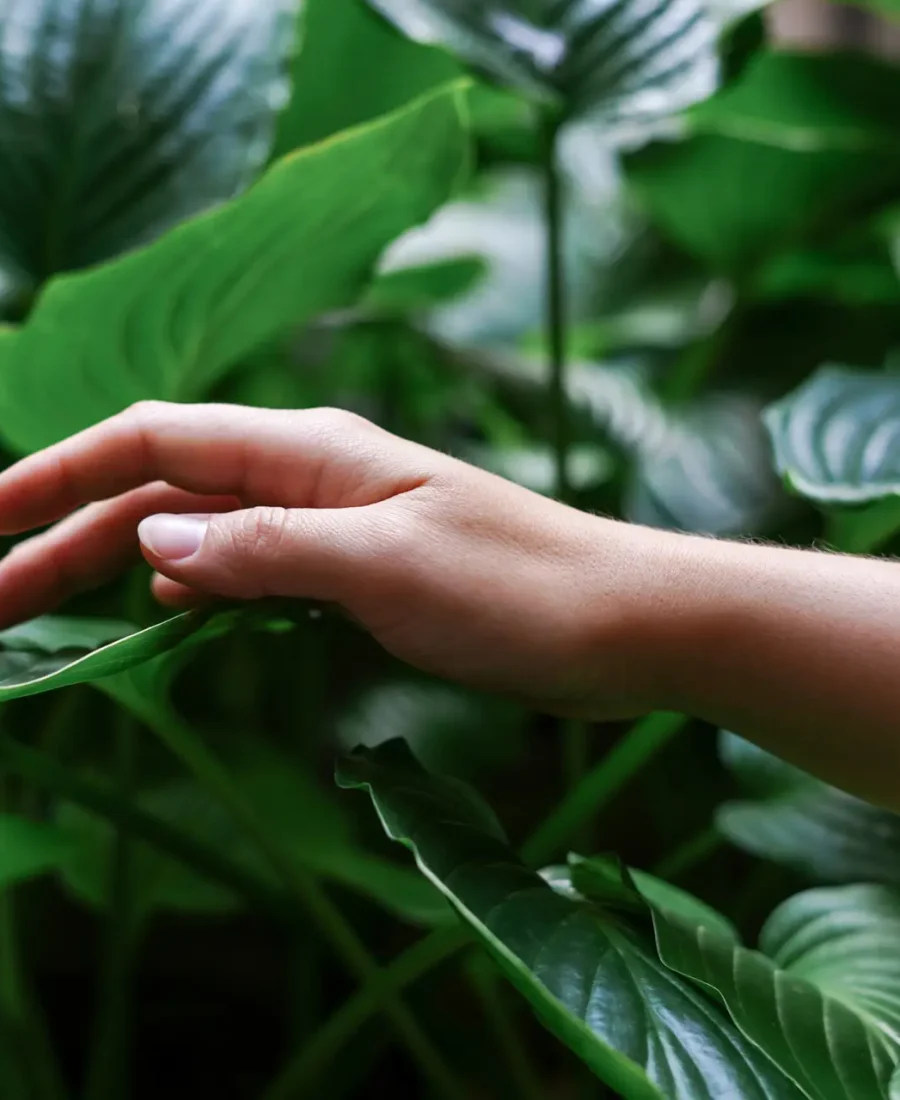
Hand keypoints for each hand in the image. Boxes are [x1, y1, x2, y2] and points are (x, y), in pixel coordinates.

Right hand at [0, 401, 676, 719]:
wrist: (620, 623)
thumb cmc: (520, 588)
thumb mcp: (385, 566)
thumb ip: (266, 550)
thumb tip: (156, 547)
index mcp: (311, 452)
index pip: (155, 442)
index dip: (59, 474)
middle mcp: (312, 477)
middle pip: (162, 495)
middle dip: (69, 538)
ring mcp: (333, 526)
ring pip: (200, 538)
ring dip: (120, 569)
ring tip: (46, 613)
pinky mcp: (358, 574)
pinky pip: (251, 574)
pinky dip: (196, 594)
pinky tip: (164, 619)